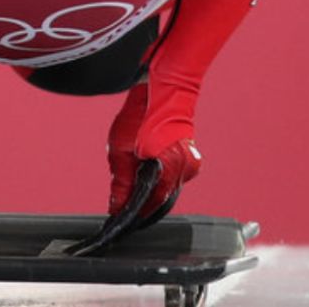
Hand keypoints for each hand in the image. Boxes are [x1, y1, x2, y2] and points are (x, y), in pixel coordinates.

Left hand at [107, 83, 202, 222]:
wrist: (160, 92)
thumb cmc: (140, 114)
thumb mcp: (120, 149)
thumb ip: (120, 182)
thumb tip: (116, 207)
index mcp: (168, 166)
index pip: (151, 203)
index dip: (135, 212)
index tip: (120, 217)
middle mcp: (185, 168)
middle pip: (161, 198)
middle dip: (143, 200)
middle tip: (124, 198)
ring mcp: (191, 164)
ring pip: (168, 189)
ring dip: (153, 188)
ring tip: (136, 175)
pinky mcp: (192, 160)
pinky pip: (175, 178)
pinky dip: (161, 177)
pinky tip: (149, 166)